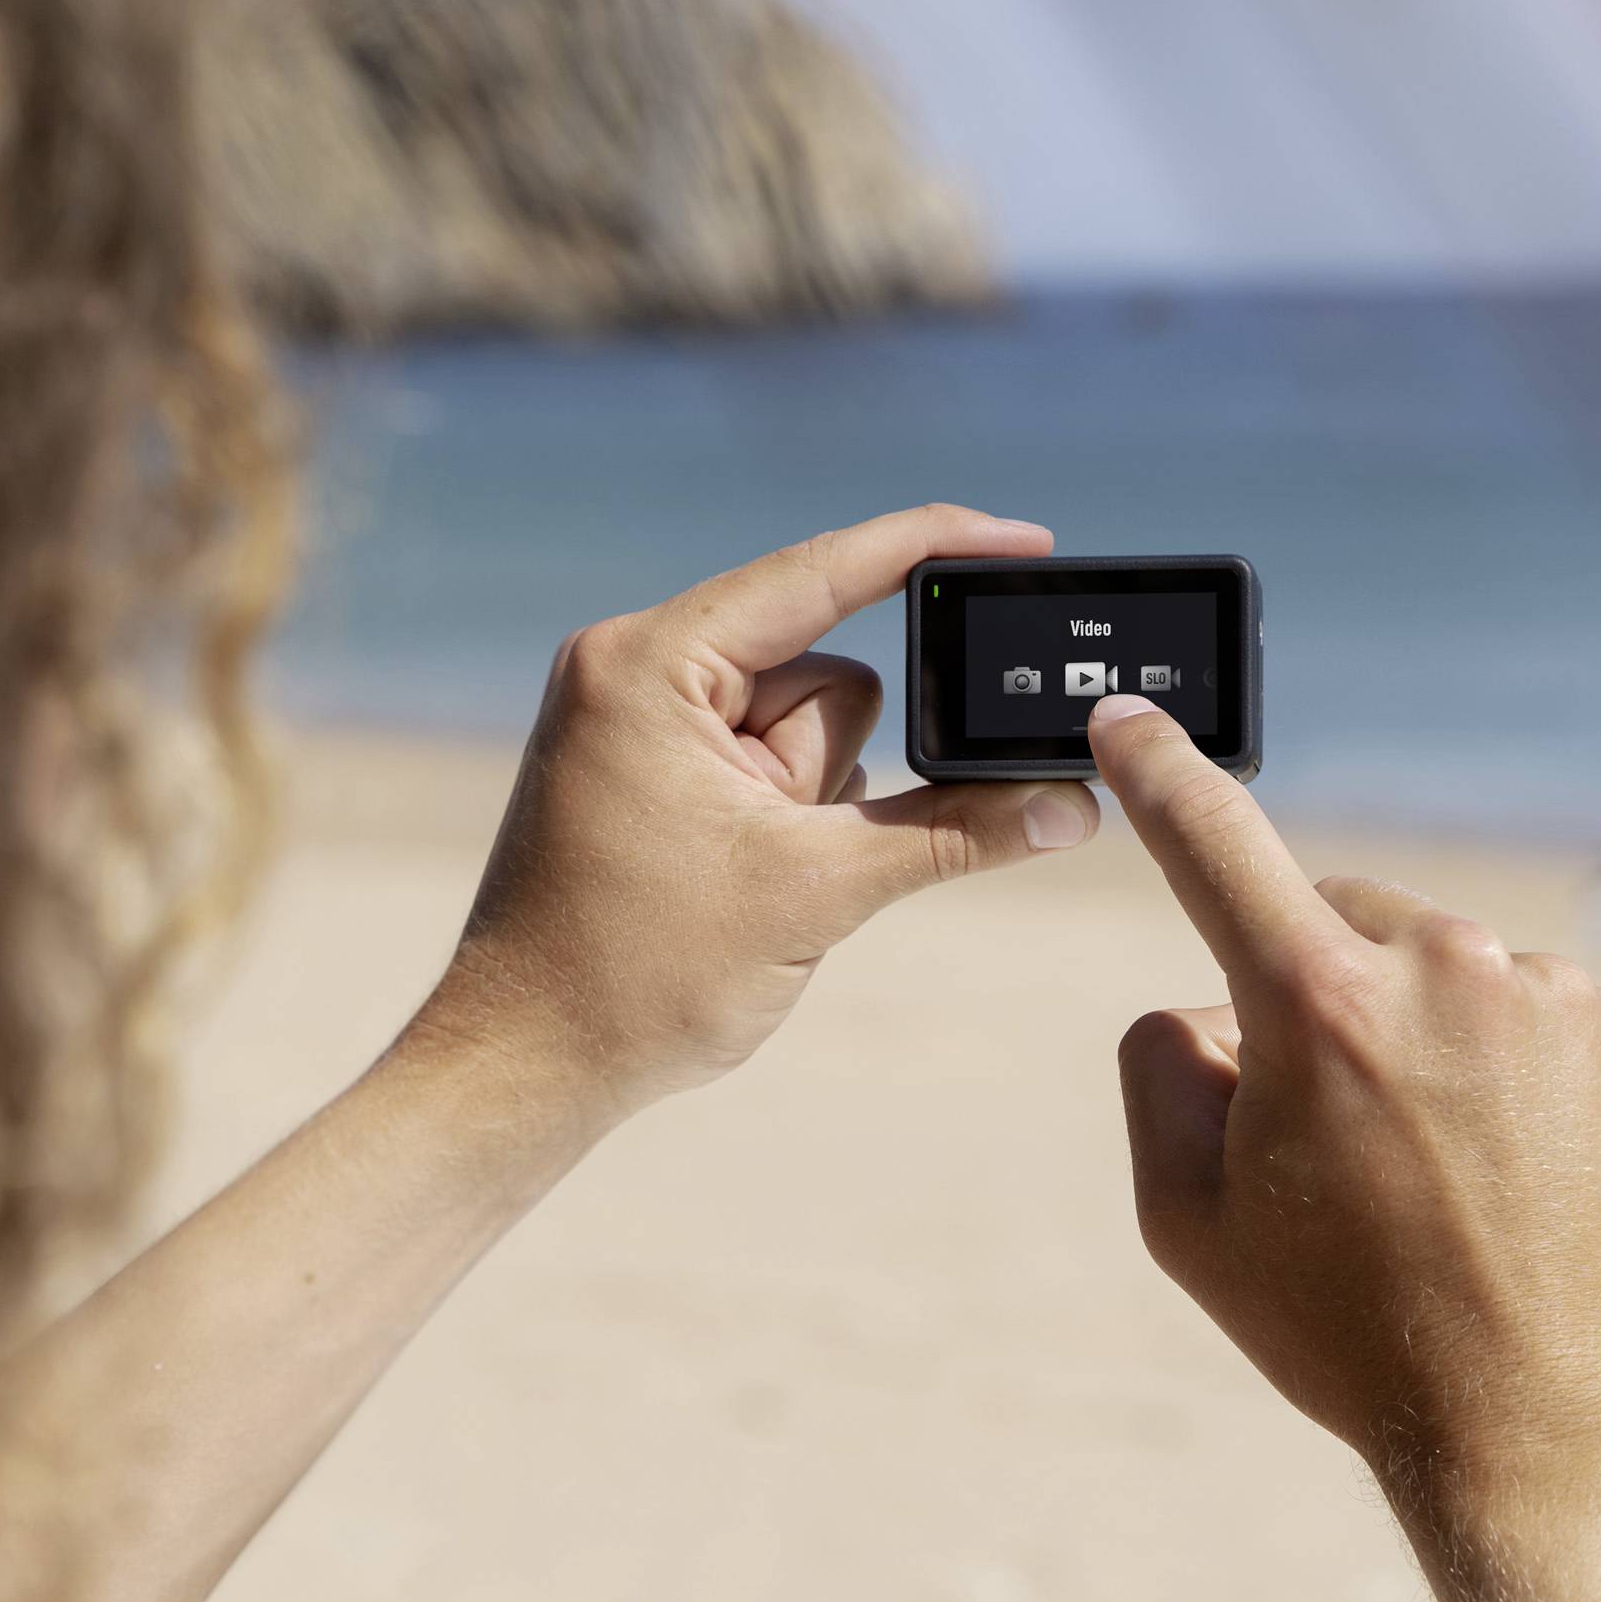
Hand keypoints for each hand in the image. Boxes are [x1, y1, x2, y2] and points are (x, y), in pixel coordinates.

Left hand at [424, 505, 1099, 1113]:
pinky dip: (787, 818)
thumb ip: (955, 834)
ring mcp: (643, 717)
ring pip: (809, 726)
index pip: (821, 574)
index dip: (932, 549)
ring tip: (742, 881)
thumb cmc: (635, 979)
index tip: (1027, 537)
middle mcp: (639, 666)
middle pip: (826, 672)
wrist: (528, 1065)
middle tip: (777, 854)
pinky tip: (737, 882)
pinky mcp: (655, 765)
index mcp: (650, 663)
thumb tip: (1072, 803)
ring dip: (812, 805)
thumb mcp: (816, 893)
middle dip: (833, 772)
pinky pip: (772, 761)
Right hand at [1088, 696, 1600, 1601]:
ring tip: (1435, 1167)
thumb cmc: (1351, 1328)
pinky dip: (1496, 1055)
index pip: (1213, 843)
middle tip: (1326, 1127)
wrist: (1548, 1426)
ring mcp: (1548, 994)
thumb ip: (1158, 1068)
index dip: (1157, 773)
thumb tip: (1196, 998)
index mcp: (1319, 1007)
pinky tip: (1504, 1159)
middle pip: (1330, 919)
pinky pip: (1520, 1001)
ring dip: (1411, 1026)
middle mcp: (1444, 972)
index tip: (1128, 718)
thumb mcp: (1188, 1220)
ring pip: (1433, 963)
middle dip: (1309, 987)